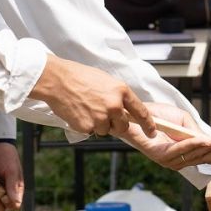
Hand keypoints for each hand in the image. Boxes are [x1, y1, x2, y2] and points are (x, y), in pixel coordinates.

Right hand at [31, 55, 151, 137]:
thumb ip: (119, 96)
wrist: (58, 80)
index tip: (152, 132)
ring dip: (98, 124)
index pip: (141, 112)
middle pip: (123, 127)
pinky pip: (91, 131)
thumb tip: (126, 110)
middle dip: (115, 124)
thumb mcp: (107, 81)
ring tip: (87, 108)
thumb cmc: (81, 77)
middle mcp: (114, 105)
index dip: (148, 125)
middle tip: (103, 114)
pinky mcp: (87, 126)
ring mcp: (100, 117)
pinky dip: (85, 125)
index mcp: (121, 91)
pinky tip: (79, 112)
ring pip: (105, 130)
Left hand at [123, 103, 210, 169]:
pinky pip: (180, 150)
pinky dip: (194, 145)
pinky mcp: (160, 155)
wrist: (136, 112)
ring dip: (210, 148)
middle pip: (201, 158)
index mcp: (182, 153)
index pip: (204, 157)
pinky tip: (205, 141)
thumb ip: (196, 132)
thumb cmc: (158, 116)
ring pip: (193, 154)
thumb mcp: (183, 121)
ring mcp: (168, 160)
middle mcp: (176, 159)